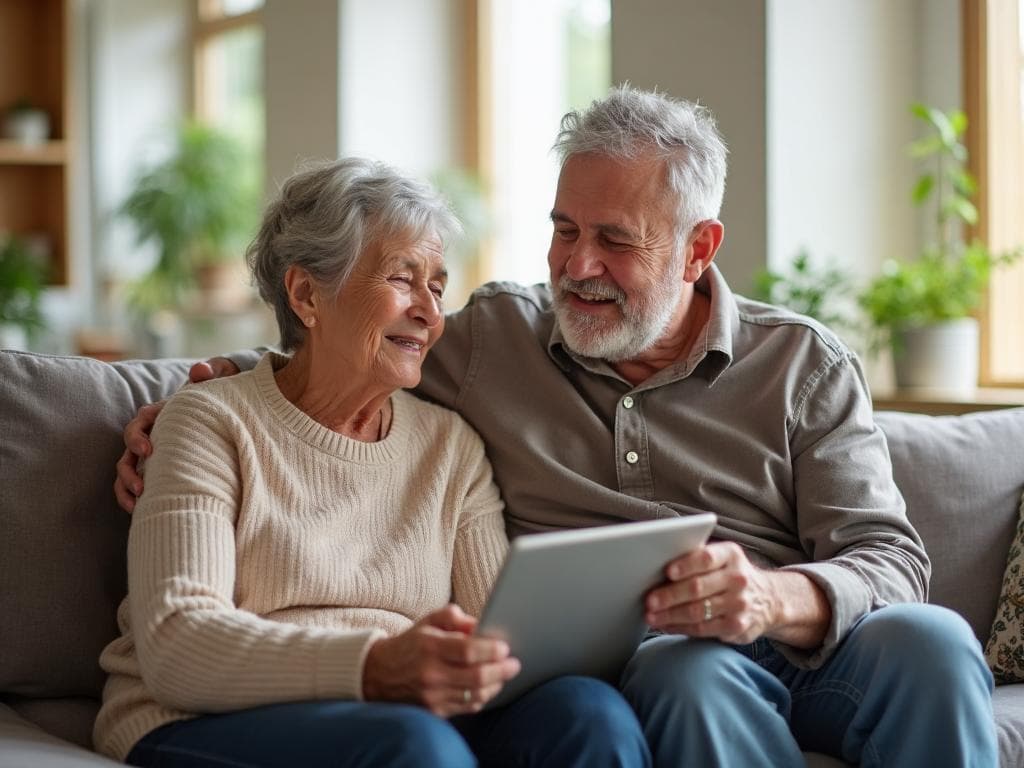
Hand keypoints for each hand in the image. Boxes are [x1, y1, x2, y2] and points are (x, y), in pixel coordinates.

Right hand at [112, 356, 240, 512]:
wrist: (218, 409)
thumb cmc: (211, 396)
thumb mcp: (212, 381)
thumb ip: (207, 374)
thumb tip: (201, 370)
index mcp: (157, 415)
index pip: (138, 425)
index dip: (137, 438)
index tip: (148, 451)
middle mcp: (148, 435)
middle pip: (127, 454)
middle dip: (129, 471)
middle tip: (141, 486)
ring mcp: (150, 455)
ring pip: (126, 472)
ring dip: (126, 488)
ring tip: (137, 503)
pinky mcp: (156, 469)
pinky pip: (136, 485)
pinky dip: (133, 497)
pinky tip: (140, 511)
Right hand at [363, 604, 520, 715]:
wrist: (378, 674)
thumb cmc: (410, 644)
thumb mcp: (428, 622)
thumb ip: (453, 617)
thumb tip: (479, 625)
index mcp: (430, 647)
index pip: (467, 651)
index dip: (490, 650)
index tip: (505, 647)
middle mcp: (431, 674)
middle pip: (476, 677)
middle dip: (501, 670)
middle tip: (514, 663)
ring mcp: (432, 696)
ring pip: (475, 695)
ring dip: (496, 685)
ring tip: (505, 674)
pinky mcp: (434, 711)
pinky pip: (467, 707)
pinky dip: (482, 697)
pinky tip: (489, 687)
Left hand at [644, 542, 830, 647]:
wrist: (769, 599)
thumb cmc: (730, 574)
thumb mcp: (722, 559)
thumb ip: (696, 559)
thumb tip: (656, 566)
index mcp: (731, 555)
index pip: (706, 558)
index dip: (686, 565)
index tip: (667, 572)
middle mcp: (738, 578)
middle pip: (698, 587)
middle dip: (670, 595)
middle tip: (649, 601)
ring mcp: (739, 604)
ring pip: (697, 611)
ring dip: (670, 615)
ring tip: (651, 616)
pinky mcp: (737, 627)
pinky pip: (703, 629)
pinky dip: (680, 628)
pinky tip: (666, 625)